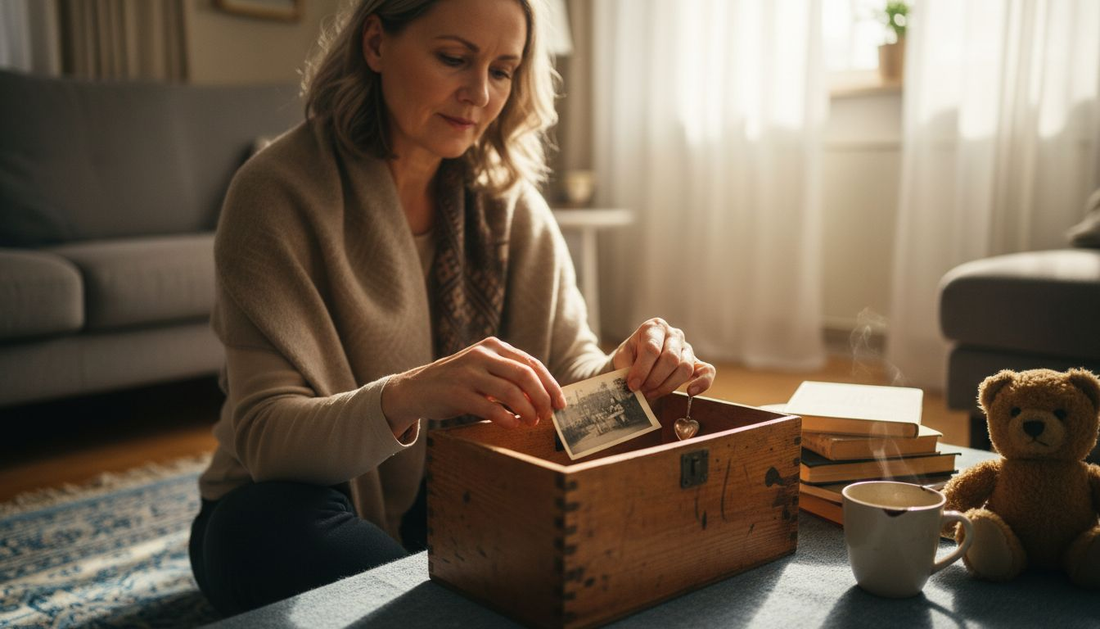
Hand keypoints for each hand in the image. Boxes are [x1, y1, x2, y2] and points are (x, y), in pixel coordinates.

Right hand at [381, 337, 565, 435]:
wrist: (418, 388)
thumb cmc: (459, 382)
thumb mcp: (485, 370)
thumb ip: (510, 377)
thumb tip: (545, 397)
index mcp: (493, 347)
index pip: (531, 364)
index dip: (550, 385)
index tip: (561, 404)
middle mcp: (482, 355)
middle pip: (525, 375)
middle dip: (542, 398)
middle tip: (547, 415)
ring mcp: (469, 373)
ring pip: (510, 392)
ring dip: (527, 411)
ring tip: (531, 422)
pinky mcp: (457, 393)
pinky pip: (490, 407)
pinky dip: (507, 419)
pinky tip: (514, 425)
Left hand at [611, 318, 715, 400]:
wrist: (638, 358)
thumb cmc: (630, 356)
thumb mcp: (622, 356)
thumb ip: (626, 367)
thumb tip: (633, 384)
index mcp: (654, 328)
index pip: (652, 348)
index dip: (641, 370)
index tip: (632, 386)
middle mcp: (674, 334)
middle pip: (670, 358)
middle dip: (654, 379)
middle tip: (642, 391)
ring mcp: (687, 348)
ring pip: (685, 368)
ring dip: (667, 386)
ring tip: (652, 393)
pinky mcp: (696, 362)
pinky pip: (707, 371)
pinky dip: (703, 383)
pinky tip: (691, 392)